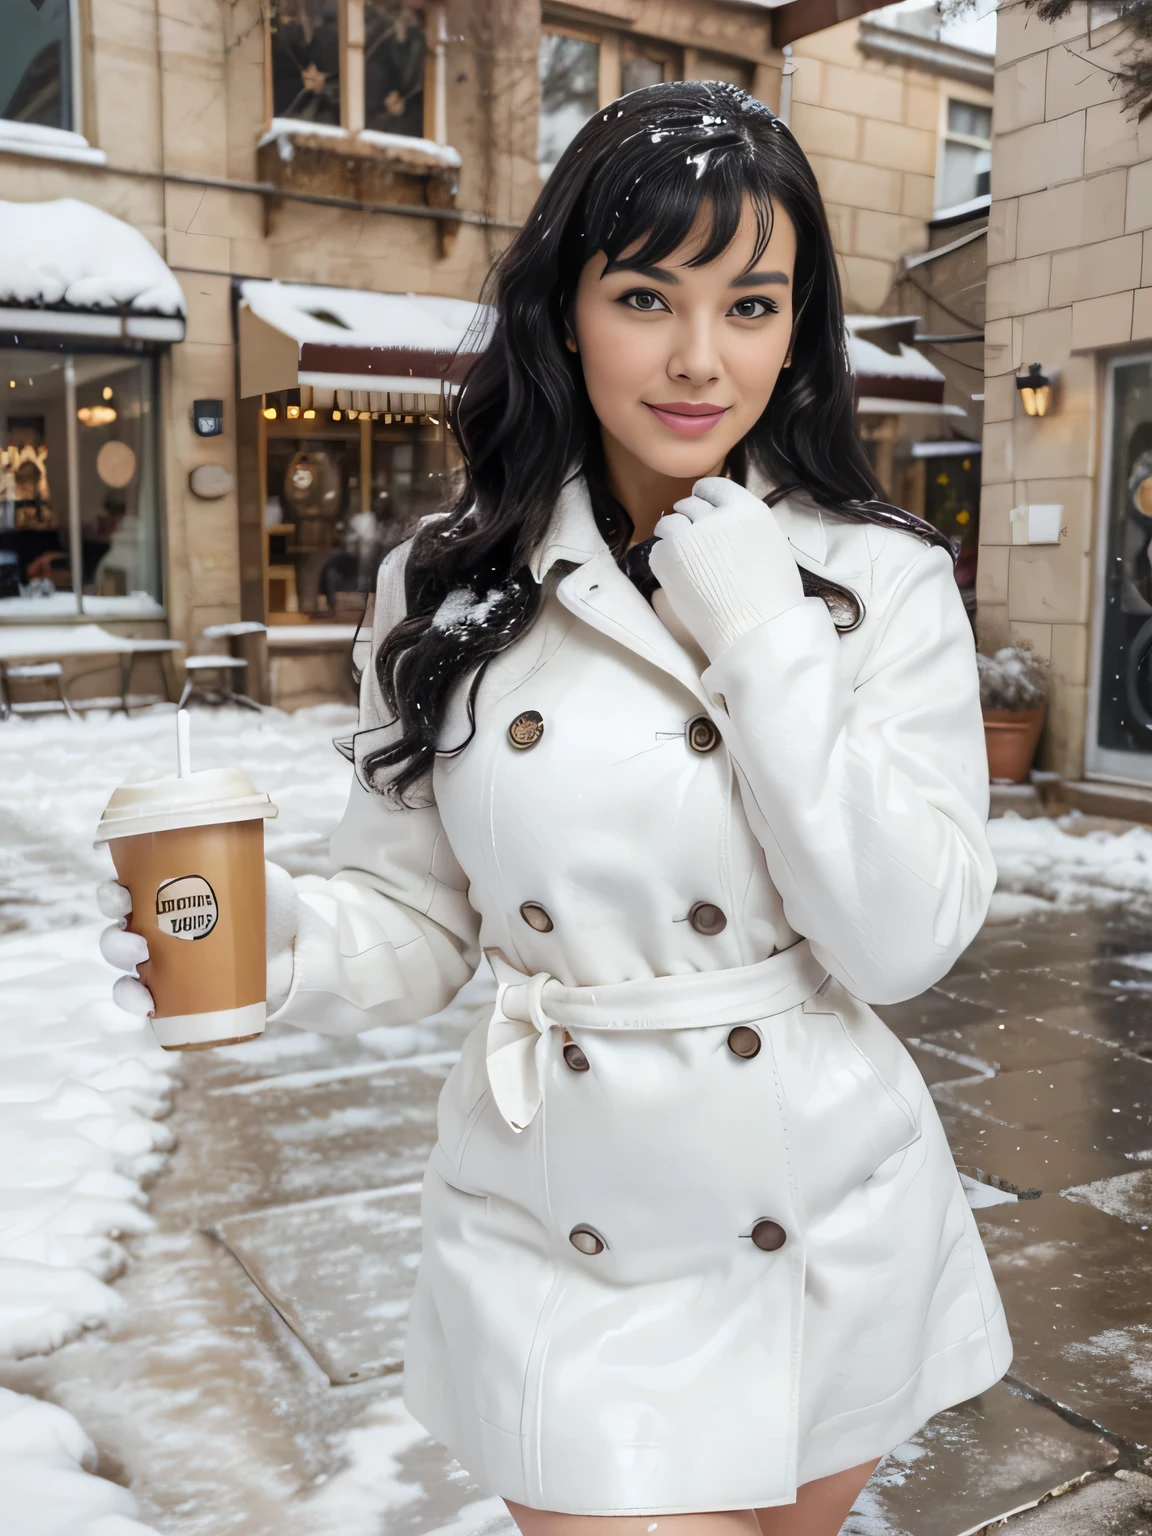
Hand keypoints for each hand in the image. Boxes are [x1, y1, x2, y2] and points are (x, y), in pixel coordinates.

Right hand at [99, 862, 301, 1018]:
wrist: (295, 951)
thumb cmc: (270, 909)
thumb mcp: (260, 877)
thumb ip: (247, 862)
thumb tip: (240, 850)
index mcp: (164, 897)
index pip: (121, 894)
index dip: (110, 895)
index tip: (121, 895)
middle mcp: (155, 930)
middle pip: (116, 934)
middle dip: (115, 940)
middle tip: (139, 943)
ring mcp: (162, 964)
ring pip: (123, 968)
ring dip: (122, 971)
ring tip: (145, 967)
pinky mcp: (175, 993)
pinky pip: (142, 1000)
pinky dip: (135, 1002)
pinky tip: (148, 1005)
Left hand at [648, 477, 805, 661]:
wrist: (756, 630)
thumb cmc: (773, 599)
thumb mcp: (770, 546)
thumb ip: (744, 528)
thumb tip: (725, 525)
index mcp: (746, 509)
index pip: (715, 486)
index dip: (706, 497)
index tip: (702, 508)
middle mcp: (715, 515)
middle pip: (690, 505)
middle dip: (689, 520)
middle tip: (692, 543)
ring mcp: (688, 535)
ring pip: (669, 523)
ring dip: (672, 537)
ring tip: (682, 561)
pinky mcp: (667, 557)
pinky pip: (657, 551)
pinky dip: (663, 562)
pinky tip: (678, 580)